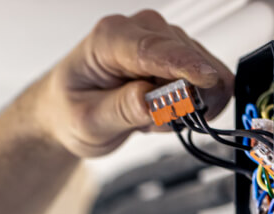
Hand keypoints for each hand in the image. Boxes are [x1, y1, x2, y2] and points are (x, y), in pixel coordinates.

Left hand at [35, 9, 233, 157]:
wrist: (66, 111)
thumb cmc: (70, 110)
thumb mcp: (87, 122)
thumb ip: (120, 110)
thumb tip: (152, 102)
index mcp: (108, 39)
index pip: (153, 48)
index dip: (184, 64)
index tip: (206, 81)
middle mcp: (139, 30)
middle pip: (186, 57)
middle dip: (180, 97)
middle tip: (149, 123)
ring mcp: (162, 39)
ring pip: (203, 70)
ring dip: (183, 103)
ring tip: (147, 117)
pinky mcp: (179, 54)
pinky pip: (207, 80)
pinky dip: (189, 102)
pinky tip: (160, 109)